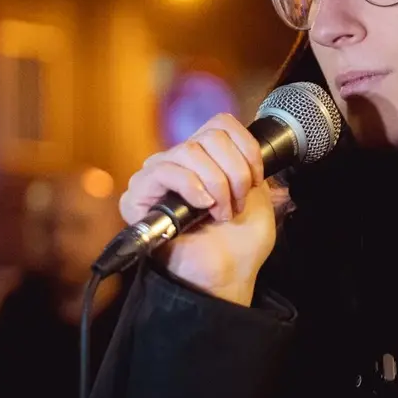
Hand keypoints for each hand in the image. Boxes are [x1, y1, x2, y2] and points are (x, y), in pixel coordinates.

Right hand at [120, 113, 275, 305]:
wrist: (226, 274)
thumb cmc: (240, 242)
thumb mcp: (258, 194)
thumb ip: (250, 162)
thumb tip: (248, 142)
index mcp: (207, 157)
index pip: (221, 123)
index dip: (245, 148)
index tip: (255, 179)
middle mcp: (180, 161)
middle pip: (210, 136)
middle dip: (234, 172)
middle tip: (237, 203)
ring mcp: (158, 176)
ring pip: (190, 151)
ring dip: (216, 184)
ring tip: (221, 212)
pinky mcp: (139, 195)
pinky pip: (164, 171)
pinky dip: (191, 187)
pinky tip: (202, 206)